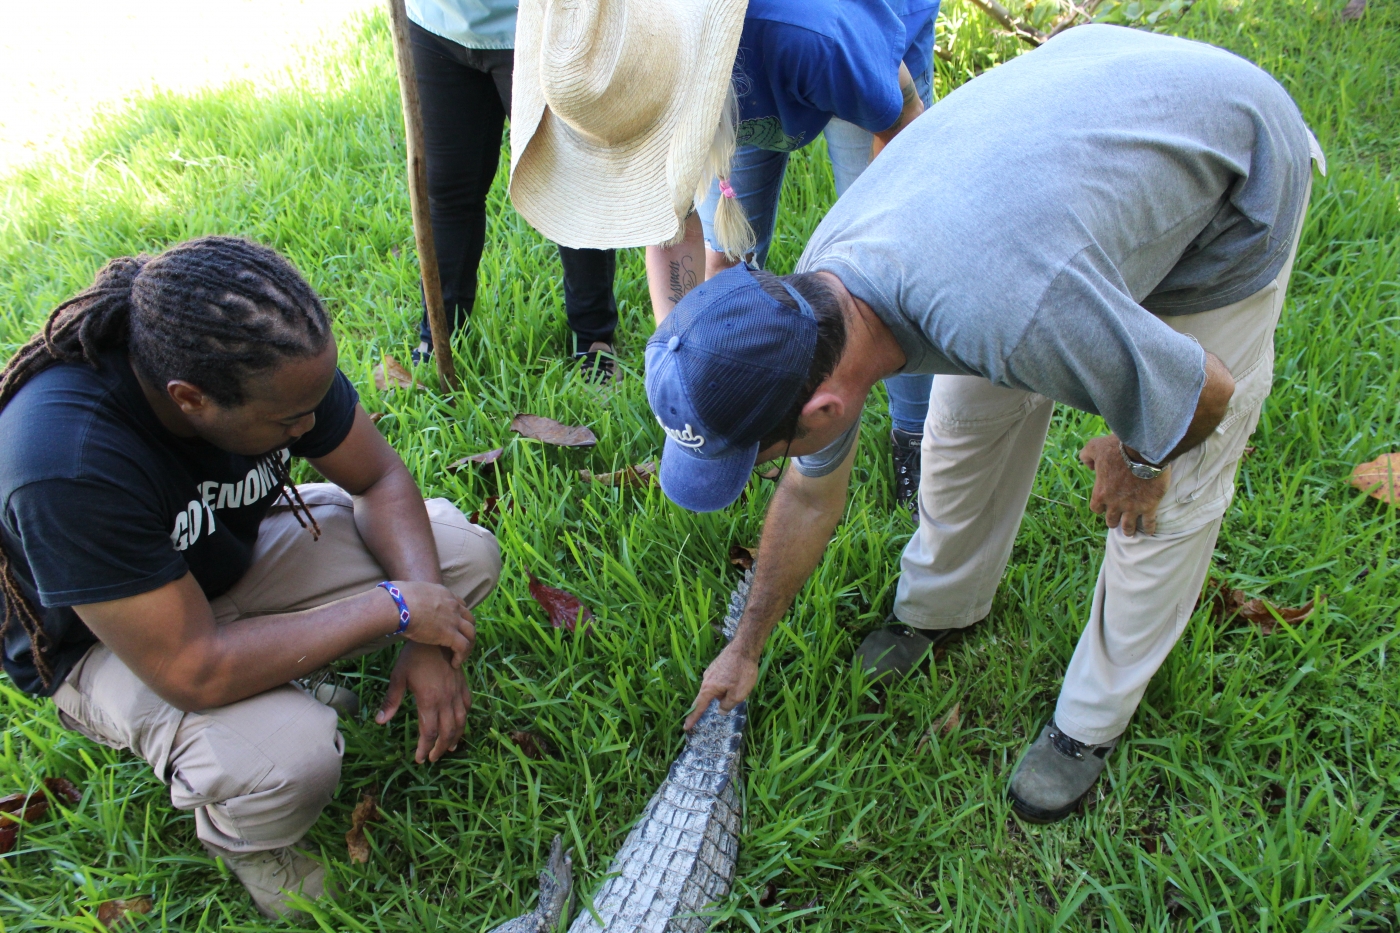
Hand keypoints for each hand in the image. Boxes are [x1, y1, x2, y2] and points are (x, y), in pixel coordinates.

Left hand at [376, 643, 469, 763]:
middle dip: (440, 748)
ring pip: (460, 721)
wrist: (434, 636)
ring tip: (449, 748)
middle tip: (432, 758)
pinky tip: (460, 725)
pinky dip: (465, 718)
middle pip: (447, 731)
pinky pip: (467, 705)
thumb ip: (391, 701)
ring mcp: (456, 691)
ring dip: (455, 737)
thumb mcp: (398, 677)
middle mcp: (446, 699)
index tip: (419, 758)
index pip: (429, 732)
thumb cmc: (413, 657)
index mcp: (429, 699)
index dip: (425, 748)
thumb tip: (380, 722)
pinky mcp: (462, 684)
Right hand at [386, 581, 476, 665]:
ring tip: (460, 657)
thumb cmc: (395, 600)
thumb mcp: (411, 594)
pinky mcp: (450, 634)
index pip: (461, 605)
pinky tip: (455, 663)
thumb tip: (402, 605)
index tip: (455, 628)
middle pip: (470, 619)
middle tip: (461, 644)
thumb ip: (414, 600)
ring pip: (471, 634)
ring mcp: (453, 619)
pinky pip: (463, 647)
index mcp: (444, 595)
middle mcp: (453, 606)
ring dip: (468, 646)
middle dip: (467, 632)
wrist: (397, 605)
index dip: (460, 617)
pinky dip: (461, 656)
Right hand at [683, 641, 758, 730]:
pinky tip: (738, 678)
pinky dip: (726, 683)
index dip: (693, 718)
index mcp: (709, 689)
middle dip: (718, 701)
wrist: (744, 647)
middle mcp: (706, 679)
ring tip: (741, 685)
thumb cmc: (742, 672)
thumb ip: (728, 705)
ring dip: (725, 691)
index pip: (699, 707)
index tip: (685, 727)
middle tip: (729, 701)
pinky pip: (719, 679)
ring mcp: (711, 671)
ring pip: (715, 687)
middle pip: (708, 696)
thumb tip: (720, 710)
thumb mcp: (738, 694)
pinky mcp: (717, 665)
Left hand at [1079, 435, 1170, 535]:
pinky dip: (1149, 528)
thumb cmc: (1118, 448)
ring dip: (1128, 529)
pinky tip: (1149, 531)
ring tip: (1131, 531)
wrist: (1143, 450)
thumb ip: (1087, 456)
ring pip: (1127, 526)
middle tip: (1118, 520)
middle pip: (1111, 520)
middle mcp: (1114, 504)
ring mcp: (1132, 507)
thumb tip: (1088, 465)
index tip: (1105, 505)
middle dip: (1113, 520)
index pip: (1096, 508)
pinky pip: (1148, 523)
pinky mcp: (1149, 506)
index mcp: (1100, 493)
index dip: (1101, 507)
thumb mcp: (1095, 447)